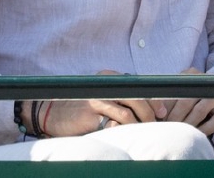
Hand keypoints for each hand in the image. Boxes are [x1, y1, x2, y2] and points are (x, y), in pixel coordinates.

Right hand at [41, 69, 167, 136]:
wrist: (51, 113)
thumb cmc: (81, 107)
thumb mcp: (101, 95)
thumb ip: (120, 96)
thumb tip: (148, 107)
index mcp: (109, 78)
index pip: (137, 87)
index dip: (152, 100)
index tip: (161, 112)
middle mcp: (103, 86)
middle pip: (135, 98)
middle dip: (149, 113)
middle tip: (156, 123)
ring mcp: (96, 100)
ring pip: (127, 113)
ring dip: (139, 124)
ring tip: (144, 132)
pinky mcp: (90, 116)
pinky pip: (113, 124)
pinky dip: (123, 130)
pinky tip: (127, 135)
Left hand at [161, 68, 213, 134]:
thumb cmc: (202, 99)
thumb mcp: (189, 92)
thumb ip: (173, 98)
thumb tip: (155, 114)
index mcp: (192, 74)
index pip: (175, 90)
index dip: (165, 106)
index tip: (158, 119)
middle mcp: (207, 82)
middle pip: (186, 100)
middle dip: (174, 117)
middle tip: (167, 130)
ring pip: (199, 111)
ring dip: (187, 124)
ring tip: (179, 134)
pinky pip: (213, 122)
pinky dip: (203, 130)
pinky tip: (195, 136)